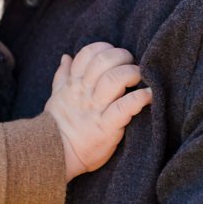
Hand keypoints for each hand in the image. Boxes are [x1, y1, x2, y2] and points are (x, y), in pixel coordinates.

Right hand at [45, 42, 152, 178]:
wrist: (53, 155)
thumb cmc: (58, 126)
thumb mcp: (57, 97)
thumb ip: (63, 75)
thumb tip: (66, 56)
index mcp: (74, 84)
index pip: (88, 54)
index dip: (104, 48)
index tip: (114, 53)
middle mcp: (85, 92)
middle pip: (103, 61)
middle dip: (122, 56)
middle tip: (132, 63)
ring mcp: (96, 109)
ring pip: (114, 79)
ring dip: (131, 73)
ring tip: (140, 77)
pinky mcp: (107, 126)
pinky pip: (125, 107)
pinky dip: (141, 98)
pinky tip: (150, 95)